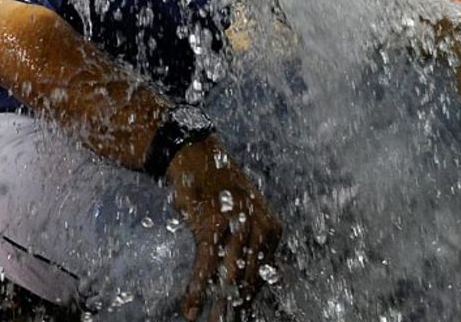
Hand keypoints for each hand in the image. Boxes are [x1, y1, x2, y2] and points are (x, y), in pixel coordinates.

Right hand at [167, 135, 281, 320]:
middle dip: (235, 309)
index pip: (263, 275)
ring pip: (228, 279)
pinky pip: (205, 266)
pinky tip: (190, 309)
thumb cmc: (221, 188)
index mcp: (270, 228)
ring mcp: (235, 226)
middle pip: (246, 281)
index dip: (249, 300)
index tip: (240, 316)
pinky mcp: (211, 225)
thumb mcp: (247, 213)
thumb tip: (269, 277)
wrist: (196, 155)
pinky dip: (196, 290)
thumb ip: (256, 244)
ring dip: (217, 309)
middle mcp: (257, 227)